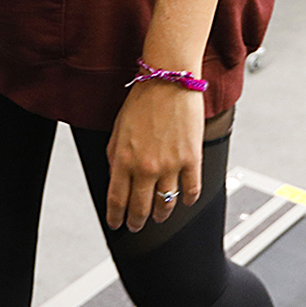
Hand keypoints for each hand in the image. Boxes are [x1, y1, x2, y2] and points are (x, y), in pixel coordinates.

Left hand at [105, 80, 202, 231]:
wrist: (169, 80)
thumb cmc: (143, 100)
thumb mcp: (118, 129)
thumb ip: (114, 155)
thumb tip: (115, 176)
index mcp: (123, 159)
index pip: (116, 199)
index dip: (115, 216)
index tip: (116, 223)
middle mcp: (145, 167)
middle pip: (140, 208)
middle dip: (136, 222)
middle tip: (135, 226)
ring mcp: (170, 165)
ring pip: (166, 204)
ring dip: (161, 215)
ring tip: (158, 217)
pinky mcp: (191, 159)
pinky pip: (191, 190)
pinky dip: (187, 200)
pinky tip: (184, 201)